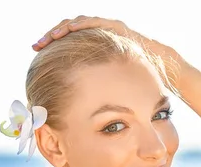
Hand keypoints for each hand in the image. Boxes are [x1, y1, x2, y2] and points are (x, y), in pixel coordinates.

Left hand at [32, 16, 183, 85]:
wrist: (163, 70)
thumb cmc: (139, 83)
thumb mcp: (110, 88)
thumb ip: (94, 92)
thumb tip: (80, 111)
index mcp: (96, 52)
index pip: (69, 45)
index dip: (53, 49)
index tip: (38, 58)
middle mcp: (100, 38)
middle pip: (69, 32)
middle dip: (51, 37)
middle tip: (37, 46)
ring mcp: (109, 31)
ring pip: (79, 24)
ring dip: (61, 29)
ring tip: (48, 38)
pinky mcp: (118, 27)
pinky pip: (95, 22)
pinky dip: (80, 24)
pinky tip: (68, 29)